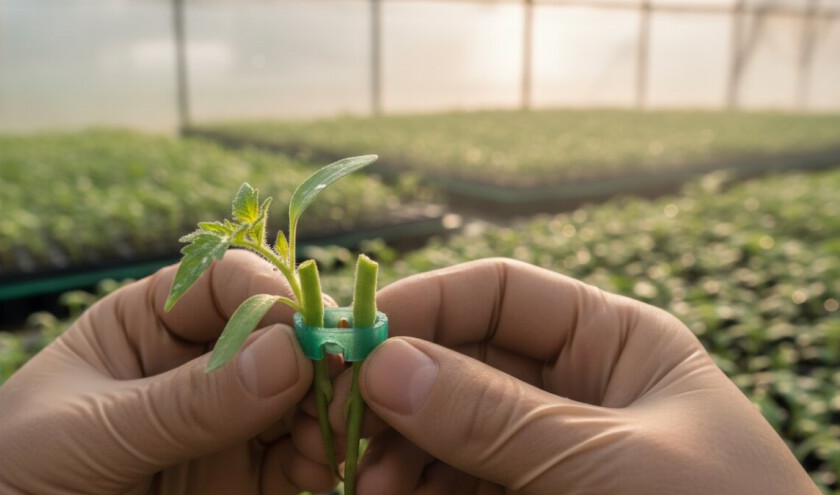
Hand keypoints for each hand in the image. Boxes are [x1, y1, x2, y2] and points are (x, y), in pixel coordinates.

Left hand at [0, 250, 336, 494]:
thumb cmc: (9, 478)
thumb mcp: (88, 432)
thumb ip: (185, 400)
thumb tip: (286, 356)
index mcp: (149, 323)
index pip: (227, 283)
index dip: (270, 295)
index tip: (299, 327)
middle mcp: (201, 364)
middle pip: (280, 337)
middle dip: (315, 351)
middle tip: (342, 376)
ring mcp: (227, 422)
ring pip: (303, 395)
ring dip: (329, 403)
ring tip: (332, 427)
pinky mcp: (246, 477)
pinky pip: (301, 456)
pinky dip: (324, 453)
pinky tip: (324, 460)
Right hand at [338, 258, 817, 493]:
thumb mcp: (604, 459)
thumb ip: (492, 414)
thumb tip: (385, 364)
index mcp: (613, 342)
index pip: (501, 293)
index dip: (427, 303)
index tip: (356, 337)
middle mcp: (572, 389)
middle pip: (462, 361)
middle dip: (401, 387)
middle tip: (340, 418)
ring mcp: (545, 453)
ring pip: (446, 429)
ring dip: (396, 448)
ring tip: (364, 481)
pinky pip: (453, 484)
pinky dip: (414, 488)